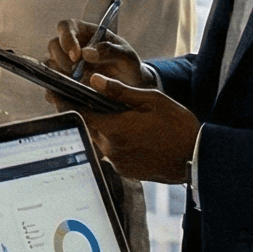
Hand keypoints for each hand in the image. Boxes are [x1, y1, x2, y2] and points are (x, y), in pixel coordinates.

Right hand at [47, 22, 150, 88]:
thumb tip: (87, 53)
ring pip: (49, 64)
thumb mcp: (126, 55)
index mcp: (84, 32)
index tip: (76, 55)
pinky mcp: (63, 81)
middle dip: (62, 60)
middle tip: (77, 73)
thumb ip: (109, 50)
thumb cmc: (128, 65)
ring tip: (77, 84)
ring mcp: (64, 64)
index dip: (66, 39)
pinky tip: (71, 95)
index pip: (66, 27)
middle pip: (53, 45)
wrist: (130, 87)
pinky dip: (56, 90)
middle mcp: (71, 46)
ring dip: (59, 74)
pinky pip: (51, 84)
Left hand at [73, 74, 199, 183]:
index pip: (80, 114)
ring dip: (104, 128)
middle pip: (89, 127)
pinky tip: (131, 134)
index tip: (55, 94)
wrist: (196, 158)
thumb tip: (94, 80)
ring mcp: (118, 162)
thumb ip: (120, 91)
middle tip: (89, 100)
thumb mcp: (152, 101)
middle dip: (88, 113)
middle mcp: (112, 149)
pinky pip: (112, 153)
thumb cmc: (178, 127)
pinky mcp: (126, 171)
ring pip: (101, 140)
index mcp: (115, 129)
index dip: (66, 102)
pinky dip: (115, 142)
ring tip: (119, 117)